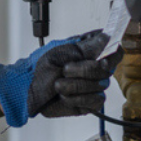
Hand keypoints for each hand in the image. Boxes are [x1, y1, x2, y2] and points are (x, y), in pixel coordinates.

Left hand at [0, 30, 120, 127]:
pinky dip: (77, 98)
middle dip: (83, 71)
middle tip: (65, 70)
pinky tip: (64, 96)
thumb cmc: (40, 68)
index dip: (110, 55)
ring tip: (58, 84)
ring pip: (99, 86)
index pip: (114, 52)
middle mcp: (94, 70)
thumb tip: (107, 37)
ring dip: (74, 85)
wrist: (27, 88)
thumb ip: (87, 47)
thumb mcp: (61, 52)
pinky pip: (94, 100)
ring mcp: (93, 87)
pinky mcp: (90, 103)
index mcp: (89, 54)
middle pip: (106, 70)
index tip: (98, 58)